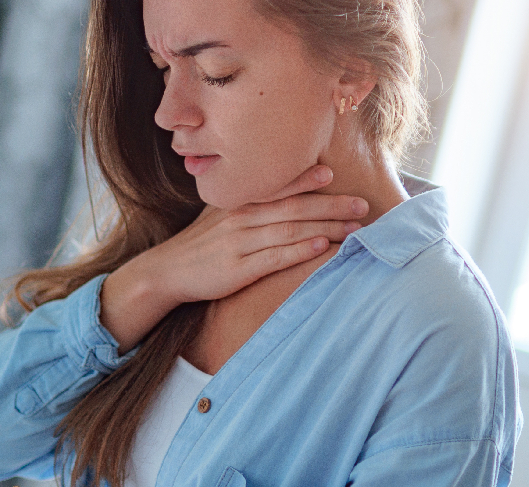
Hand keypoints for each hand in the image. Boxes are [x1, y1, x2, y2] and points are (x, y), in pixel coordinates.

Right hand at [100, 164, 367, 350]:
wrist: (166, 271)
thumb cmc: (199, 245)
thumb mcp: (217, 216)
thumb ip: (245, 204)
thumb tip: (275, 194)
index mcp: (238, 203)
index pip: (276, 187)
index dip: (305, 179)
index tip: (332, 173)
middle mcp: (241, 218)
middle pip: (293, 208)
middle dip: (331, 205)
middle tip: (363, 204)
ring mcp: (240, 243)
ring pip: (290, 231)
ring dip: (326, 228)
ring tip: (355, 228)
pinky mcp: (239, 269)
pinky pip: (275, 258)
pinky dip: (300, 251)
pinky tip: (322, 248)